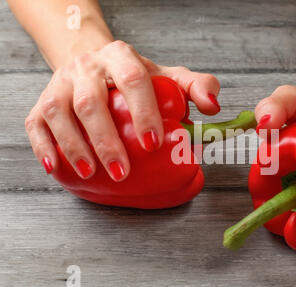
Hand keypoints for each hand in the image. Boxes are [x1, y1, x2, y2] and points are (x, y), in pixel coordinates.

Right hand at [25, 40, 220, 180]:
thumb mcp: (168, 76)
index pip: (133, 80)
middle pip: (91, 101)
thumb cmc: (134, 77)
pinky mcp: (41, 102)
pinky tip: (56, 166)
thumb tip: (213, 108)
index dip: (143, 112)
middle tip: (123, 171)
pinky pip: (36, 123)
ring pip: (60, 112)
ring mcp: (60, 83)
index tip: (153, 143)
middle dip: (107, 140)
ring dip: (74, 146)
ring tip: (91, 173)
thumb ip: (197, 87)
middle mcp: (87, 67)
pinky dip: (44, 146)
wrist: (93, 63)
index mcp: (121, 58)